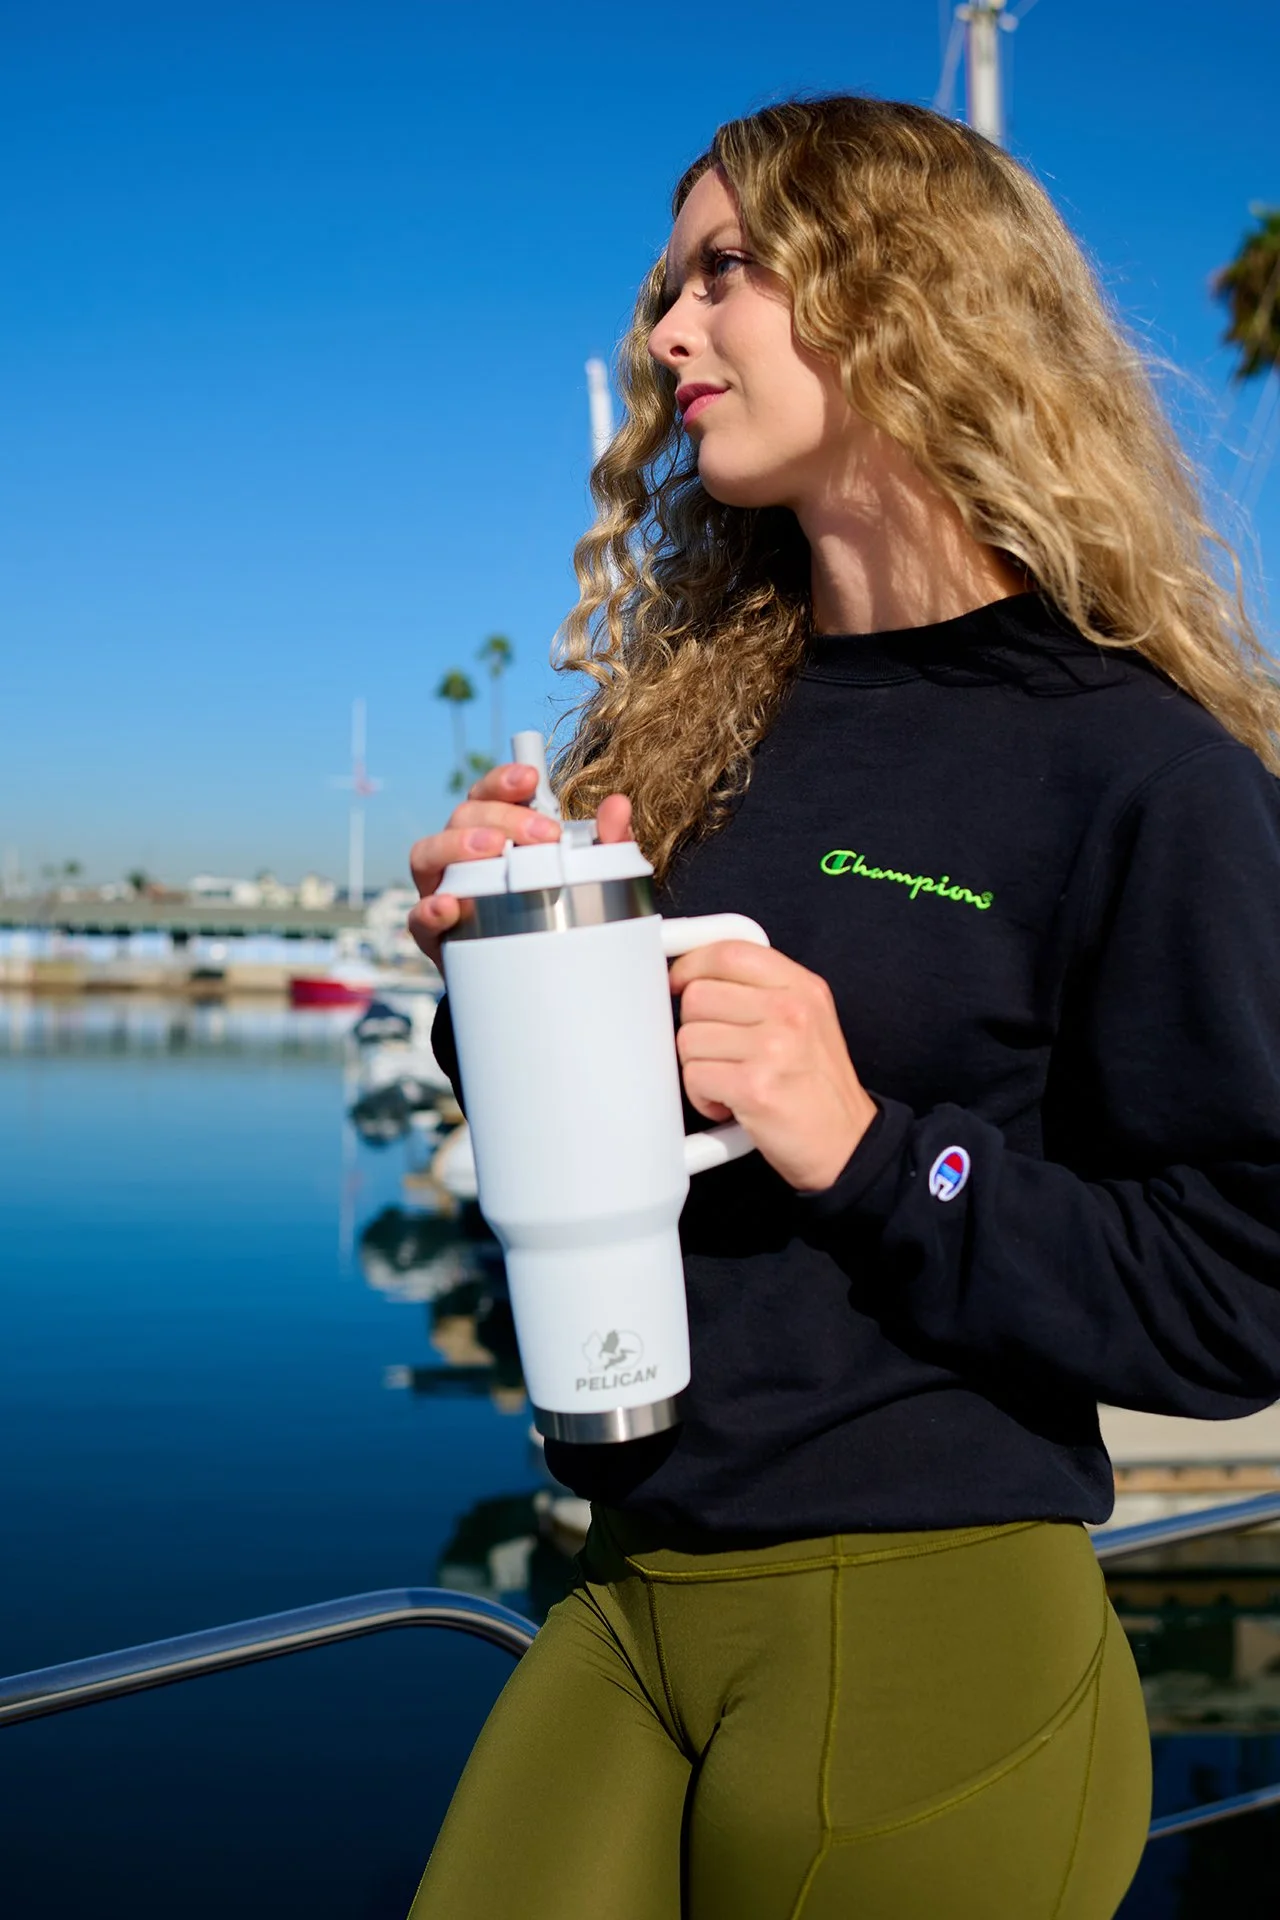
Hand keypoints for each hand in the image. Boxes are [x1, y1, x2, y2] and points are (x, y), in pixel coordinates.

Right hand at [408, 764, 632, 967]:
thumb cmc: (563, 918)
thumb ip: (608, 844)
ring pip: (426, 854)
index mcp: (494, 833)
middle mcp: (461, 856)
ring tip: (493, 853)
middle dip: (501, 817)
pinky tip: (449, 907)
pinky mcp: (435, 936)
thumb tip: (618, 807)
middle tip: (544, 835)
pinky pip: (418, 917)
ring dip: (457, 846)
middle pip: (462, 816)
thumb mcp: (594, 880)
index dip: (503, 780)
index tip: (531, 778)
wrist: (542, 985)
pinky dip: (429, 909)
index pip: (489, 795)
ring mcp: (442, 891)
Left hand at [668, 941, 877, 1192]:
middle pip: (698, 996)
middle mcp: (790, 1011)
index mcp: (802, 988)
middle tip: (719, 1053)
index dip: (691, 966)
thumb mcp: (807, 1019)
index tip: (680, 984)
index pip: (729, 952)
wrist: (848, 1144)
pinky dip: (702, 1097)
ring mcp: (773, 1048)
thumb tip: (695, 976)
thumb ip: (760, 991)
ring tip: (729, 1081)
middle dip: (696, 1028)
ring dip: (698, 1067)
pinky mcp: (754, 1087)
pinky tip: (728, 1103)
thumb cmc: (817, 1086)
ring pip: (689, 1039)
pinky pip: (694, 1077)